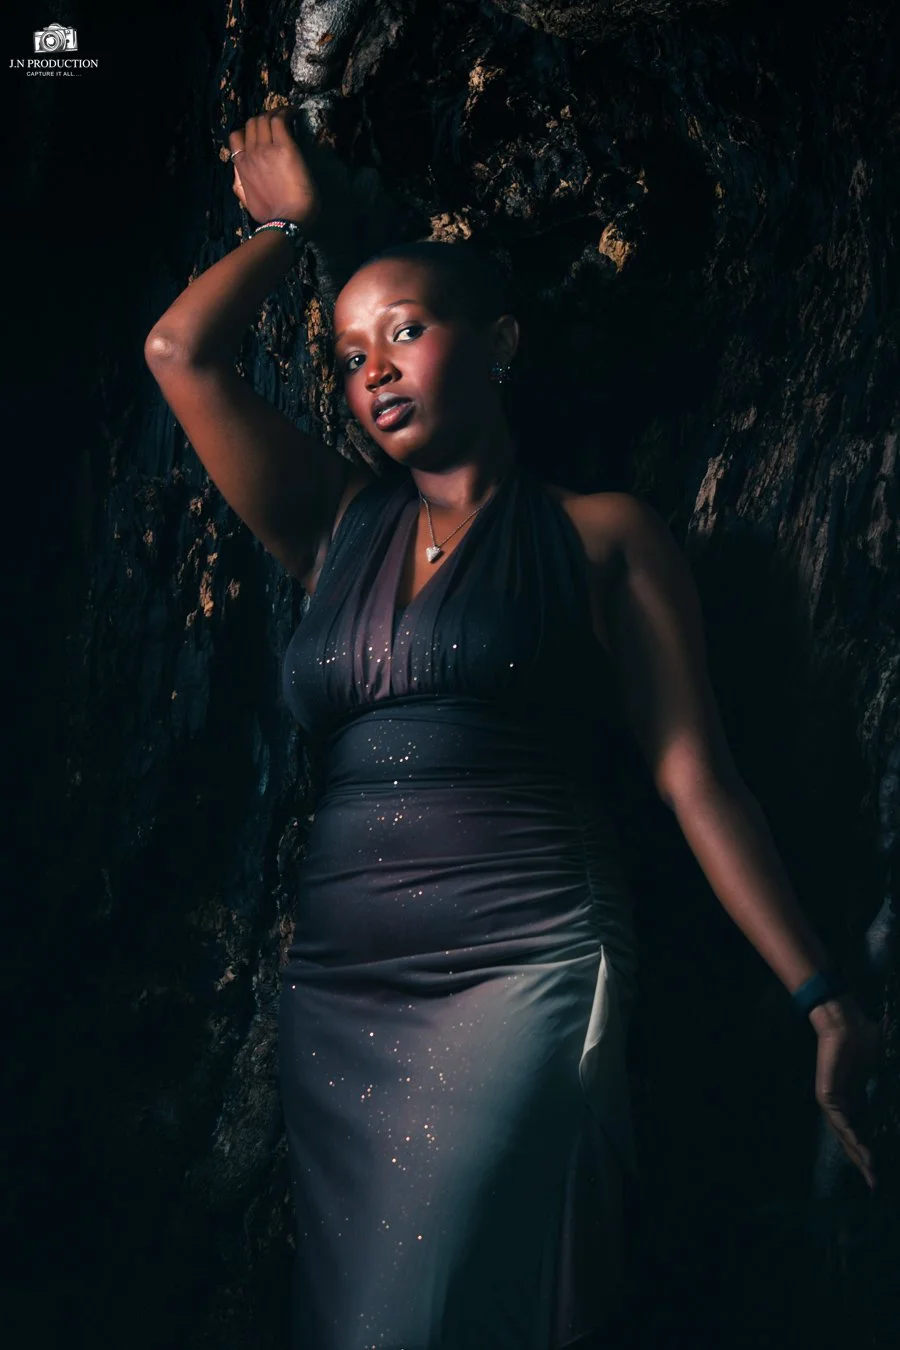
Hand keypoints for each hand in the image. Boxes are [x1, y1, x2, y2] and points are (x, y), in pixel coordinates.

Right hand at [227, 108, 323, 230]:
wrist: (286, 222)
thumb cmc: (270, 217)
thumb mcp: (246, 202)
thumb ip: (239, 186)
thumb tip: (236, 176)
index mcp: (241, 166)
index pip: (236, 137)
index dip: (247, 131)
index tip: (260, 133)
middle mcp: (251, 153)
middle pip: (251, 123)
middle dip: (263, 118)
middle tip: (277, 119)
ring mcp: (266, 149)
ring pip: (264, 118)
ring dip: (275, 112)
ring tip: (287, 113)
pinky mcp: (284, 147)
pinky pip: (280, 120)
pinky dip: (286, 112)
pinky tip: (294, 113)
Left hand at [811, 998, 881, 1189]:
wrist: (845, 1022)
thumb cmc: (866, 1040)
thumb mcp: (886, 1070)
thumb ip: (892, 1087)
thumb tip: (899, 1104)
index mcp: (856, 1099)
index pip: (864, 1132)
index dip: (873, 1151)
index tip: (886, 1169)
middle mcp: (843, 1104)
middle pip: (852, 1140)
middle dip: (865, 1163)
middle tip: (877, 1184)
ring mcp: (833, 1101)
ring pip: (845, 1136)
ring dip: (858, 1157)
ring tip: (873, 1175)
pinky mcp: (826, 1096)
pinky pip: (840, 1123)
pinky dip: (852, 1139)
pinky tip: (863, 1154)